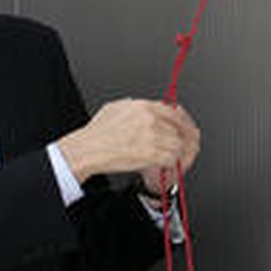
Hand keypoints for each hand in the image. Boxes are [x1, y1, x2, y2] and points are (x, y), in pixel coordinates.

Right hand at [57, 99, 199, 182]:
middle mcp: (150, 119)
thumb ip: (132, 105)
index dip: (180, 121)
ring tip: (168, 156)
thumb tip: (141, 106)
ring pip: (177, 144)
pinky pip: (171, 158)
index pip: (173, 111)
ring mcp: (151, 136)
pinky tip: (163, 164)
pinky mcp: (150, 154)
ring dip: (174, 152)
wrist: (88, 149)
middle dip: (177, 138)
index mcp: (143, 106)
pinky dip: (169, 163)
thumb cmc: (97, 132)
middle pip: (177, 128)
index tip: (181, 127)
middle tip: (176, 145)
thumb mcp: (115, 108)